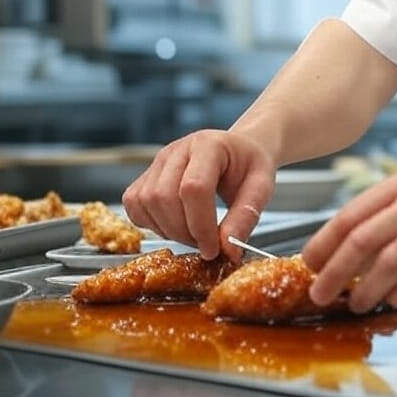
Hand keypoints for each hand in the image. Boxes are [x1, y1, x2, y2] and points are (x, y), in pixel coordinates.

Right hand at [122, 129, 275, 260]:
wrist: (238, 150)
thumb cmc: (249, 166)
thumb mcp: (261, 187)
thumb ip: (246, 216)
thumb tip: (228, 250)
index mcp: (208, 145)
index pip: (193, 187)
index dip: (201, 225)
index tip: (214, 248)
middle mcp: (177, 150)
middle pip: (164, 197)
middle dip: (184, 232)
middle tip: (207, 245)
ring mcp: (157, 162)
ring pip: (145, 203)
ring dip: (168, 231)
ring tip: (195, 235)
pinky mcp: (146, 176)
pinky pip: (134, 205)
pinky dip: (151, 224)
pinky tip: (176, 226)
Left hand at [301, 166, 396, 312]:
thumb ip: (389, 215)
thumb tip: (348, 250)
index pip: (351, 214)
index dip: (324, 242)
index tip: (309, 263)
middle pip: (364, 239)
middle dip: (336, 270)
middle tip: (319, 291)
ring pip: (392, 260)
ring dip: (367, 288)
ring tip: (355, 304)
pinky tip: (394, 302)